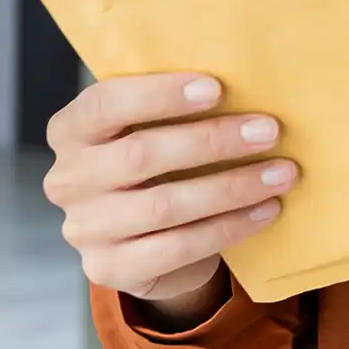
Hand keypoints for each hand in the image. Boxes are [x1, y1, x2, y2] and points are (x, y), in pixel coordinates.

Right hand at [42, 73, 300, 326]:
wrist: (147, 241)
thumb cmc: (160, 164)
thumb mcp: (154, 128)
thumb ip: (178, 107)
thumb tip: (248, 80)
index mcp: (71, 130)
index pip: (105, 104)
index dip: (159, 95)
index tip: (216, 88)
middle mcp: (67, 179)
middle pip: (140, 155)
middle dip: (211, 141)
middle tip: (269, 131)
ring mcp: (84, 229)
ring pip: (163, 206)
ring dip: (231, 188)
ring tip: (281, 173)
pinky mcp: (109, 268)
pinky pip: (177, 247)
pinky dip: (229, 227)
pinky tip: (266, 210)